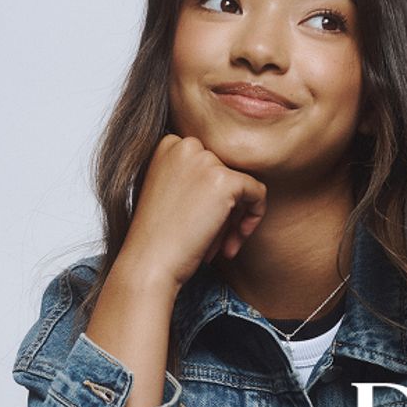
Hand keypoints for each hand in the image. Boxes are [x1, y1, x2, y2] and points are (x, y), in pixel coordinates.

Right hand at [117, 134, 266, 290]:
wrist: (149, 262)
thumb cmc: (158, 238)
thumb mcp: (171, 195)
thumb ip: (195, 179)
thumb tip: (234, 183)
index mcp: (169, 145)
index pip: (209, 164)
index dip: (210, 198)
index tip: (202, 225)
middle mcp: (186, 145)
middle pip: (226, 173)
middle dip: (225, 210)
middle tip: (214, 243)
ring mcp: (205, 160)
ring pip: (241, 185)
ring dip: (235, 219)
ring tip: (221, 248)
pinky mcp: (225, 179)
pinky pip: (257, 192)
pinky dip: (255, 216)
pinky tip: (236, 241)